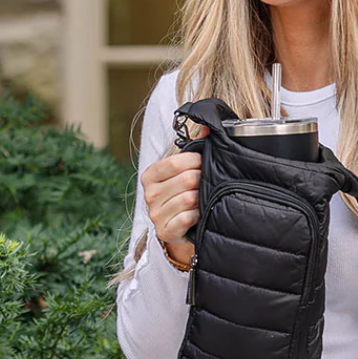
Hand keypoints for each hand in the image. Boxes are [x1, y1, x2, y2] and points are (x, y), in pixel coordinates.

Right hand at [140, 125, 208, 259]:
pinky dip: (198, 215)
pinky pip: (188, 218)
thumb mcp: (185, 170)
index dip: (196, 160)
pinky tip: (199, 214)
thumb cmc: (184, 193)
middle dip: (202, 180)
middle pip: (186, 180)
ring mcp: (155, 214)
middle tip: (206, 183)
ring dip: (202, 199)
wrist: (180, 228)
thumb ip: (195, 147)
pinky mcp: (165, 232)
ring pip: (189, 199)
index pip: (175, 161)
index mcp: (150, 175)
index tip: (204, 162)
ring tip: (203, 199)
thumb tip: (208, 126)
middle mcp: (149, 194)